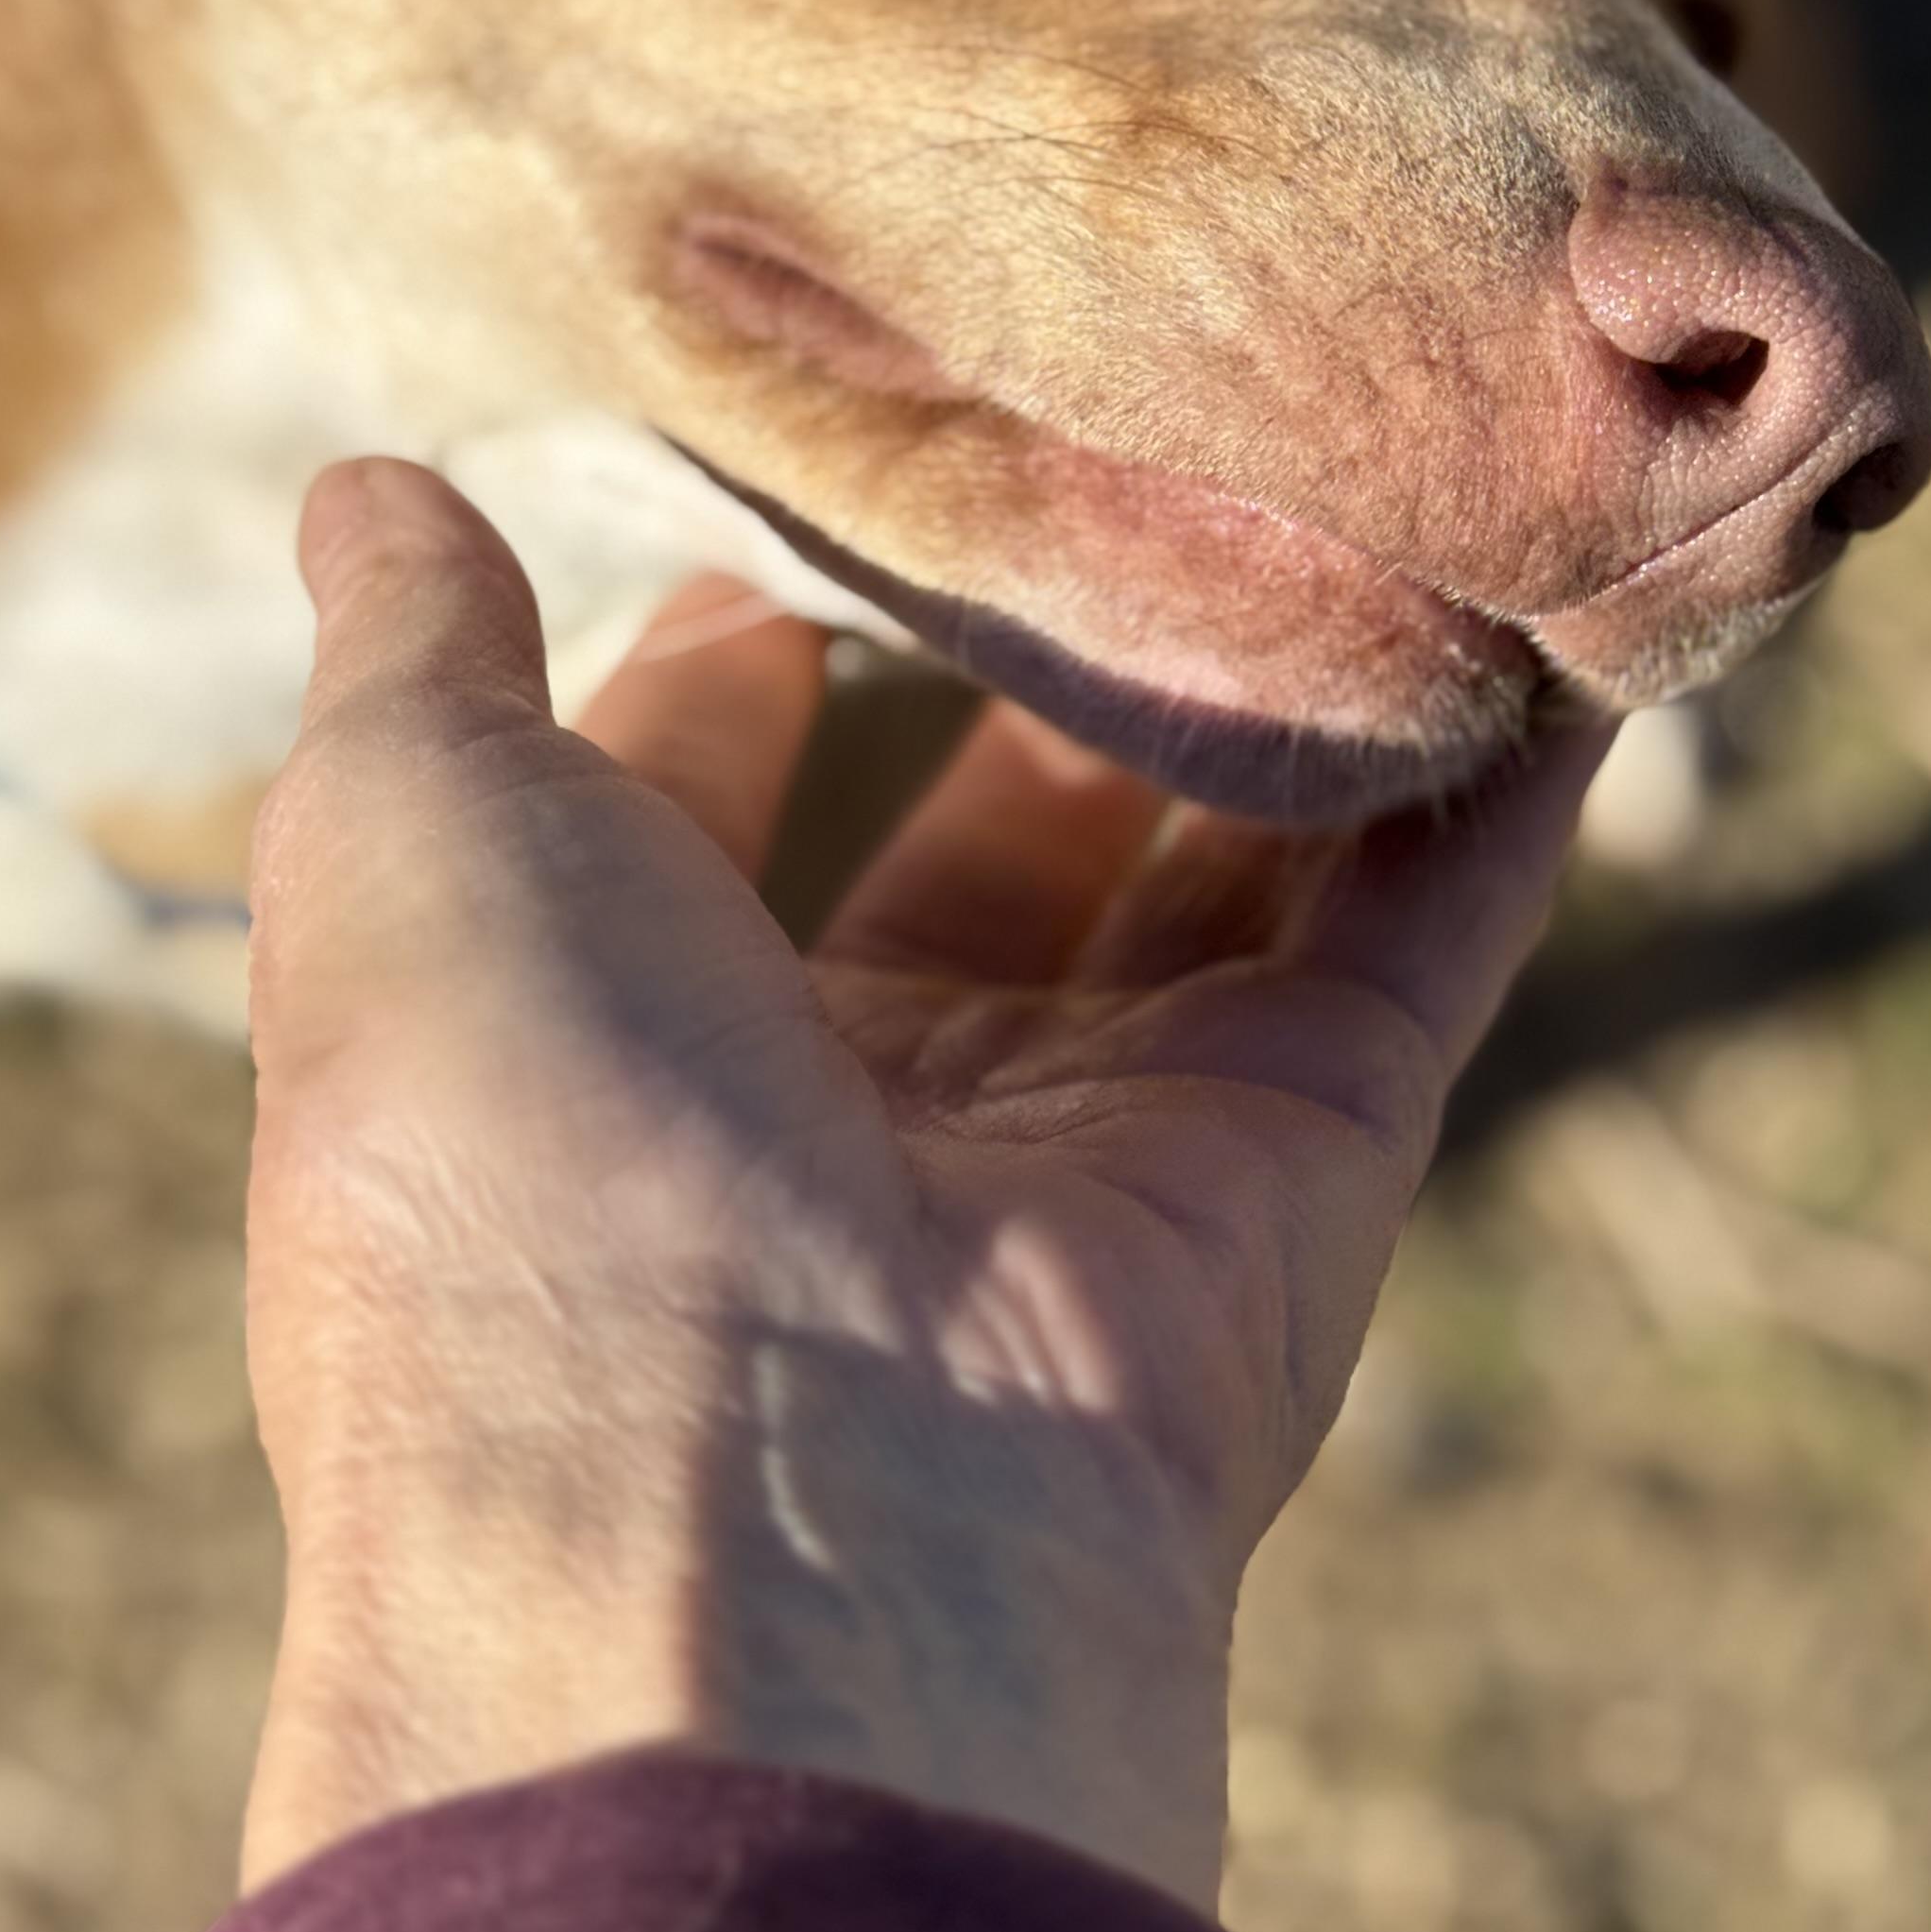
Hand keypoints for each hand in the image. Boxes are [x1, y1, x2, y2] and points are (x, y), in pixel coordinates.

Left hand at [240, 459, 1602, 1906]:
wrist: (757, 1494)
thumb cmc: (516, 1141)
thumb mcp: (397, 836)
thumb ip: (414, 655)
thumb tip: (370, 492)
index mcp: (635, 1050)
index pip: (706, 812)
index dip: (751, 656)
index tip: (819, 495)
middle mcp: (875, 1114)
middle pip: (996, 843)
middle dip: (1048, 661)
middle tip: (1123, 437)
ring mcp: (1115, 1139)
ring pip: (1234, 870)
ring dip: (1296, 692)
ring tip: (1356, 467)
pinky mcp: (1317, 1152)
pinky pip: (1433, 932)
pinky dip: (1508, 789)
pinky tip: (1560, 620)